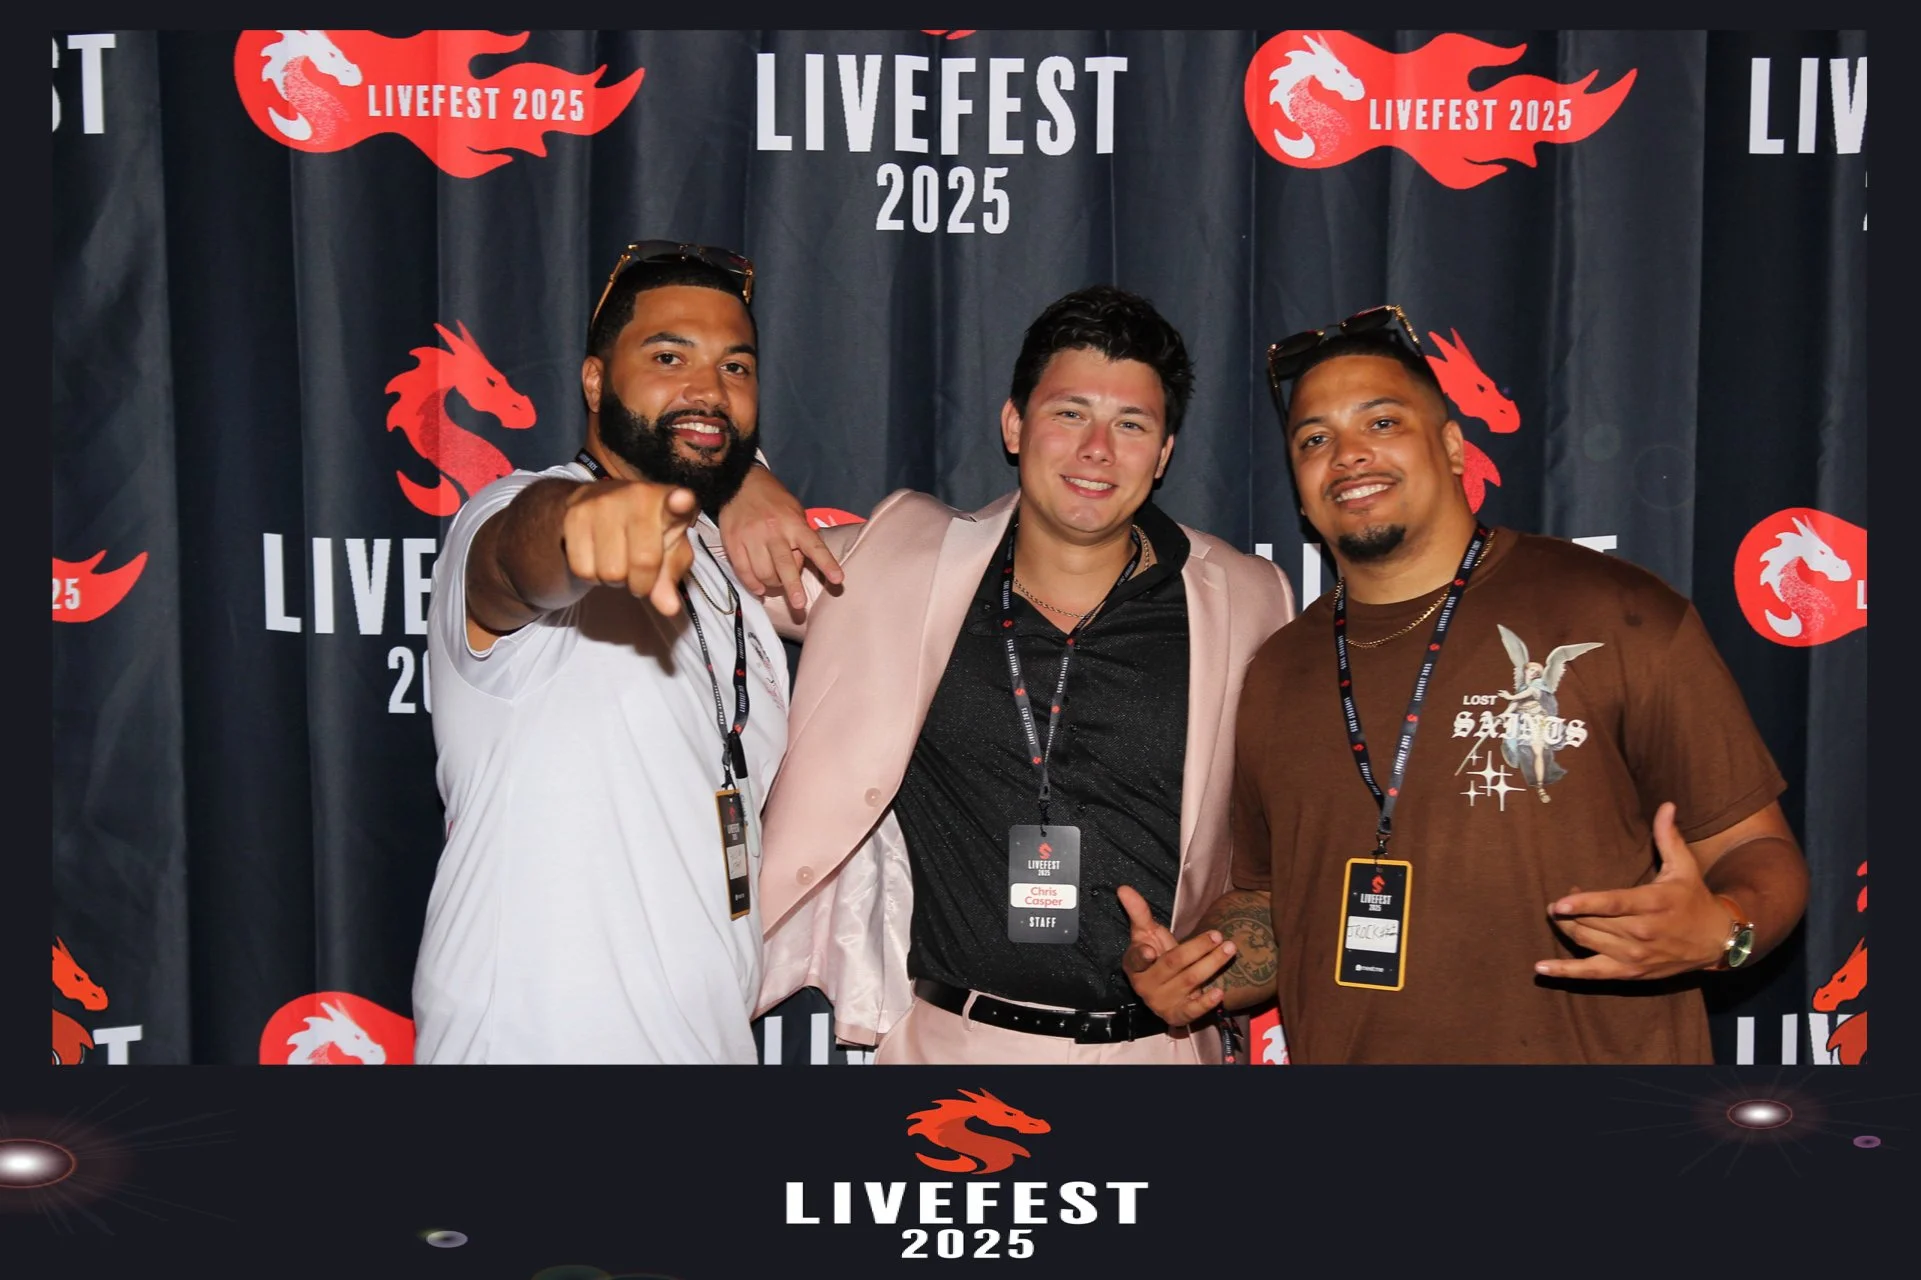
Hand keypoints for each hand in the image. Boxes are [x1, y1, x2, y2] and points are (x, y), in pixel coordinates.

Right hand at [560, 478, 699, 616]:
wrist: (599, 505)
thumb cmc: (647, 532)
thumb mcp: (669, 550)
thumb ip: (671, 578)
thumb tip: (669, 608)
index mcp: (668, 502)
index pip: (677, 503)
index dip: (680, 503)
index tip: (682, 501)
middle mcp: (637, 495)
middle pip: (643, 562)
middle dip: (642, 581)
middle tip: (639, 571)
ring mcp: (602, 502)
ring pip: (610, 572)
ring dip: (615, 578)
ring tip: (617, 559)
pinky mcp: (574, 515)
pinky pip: (584, 570)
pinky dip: (591, 574)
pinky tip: (598, 556)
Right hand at [717, 462, 844, 612]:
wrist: (738, 483)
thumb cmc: (772, 500)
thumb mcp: (794, 511)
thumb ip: (801, 536)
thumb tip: (803, 564)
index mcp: (794, 523)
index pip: (814, 546)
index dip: (827, 563)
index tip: (838, 579)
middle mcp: (774, 531)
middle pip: (785, 566)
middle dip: (793, 588)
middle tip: (799, 604)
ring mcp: (752, 538)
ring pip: (764, 573)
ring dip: (771, 585)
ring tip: (775, 585)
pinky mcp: (733, 543)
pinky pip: (744, 572)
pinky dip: (752, 585)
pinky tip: (758, 589)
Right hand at [1117, 885, 1235, 1025]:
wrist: (1165, 990)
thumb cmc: (1156, 956)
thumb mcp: (1146, 934)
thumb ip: (1138, 912)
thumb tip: (1123, 887)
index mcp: (1134, 965)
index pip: (1135, 960)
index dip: (1142, 956)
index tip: (1150, 950)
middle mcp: (1145, 986)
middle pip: (1173, 964)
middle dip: (1197, 949)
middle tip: (1218, 935)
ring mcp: (1161, 1003)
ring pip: (1189, 982)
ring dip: (1211, 965)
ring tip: (1229, 949)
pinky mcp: (1177, 1016)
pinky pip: (1192, 1012)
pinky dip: (1206, 1003)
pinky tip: (1220, 992)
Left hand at [1535, 802, 1735, 980]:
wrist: (1716, 941)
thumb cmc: (1694, 899)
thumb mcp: (1684, 867)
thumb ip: (1668, 837)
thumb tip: (1666, 805)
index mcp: (1652, 904)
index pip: (1613, 904)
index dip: (1584, 903)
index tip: (1560, 902)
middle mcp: (1641, 932)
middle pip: (1593, 923)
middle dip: (1569, 911)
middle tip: (1559, 901)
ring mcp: (1634, 955)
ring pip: (1588, 942)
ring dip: (1566, 929)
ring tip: (1559, 915)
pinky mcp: (1629, 972)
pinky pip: (1592, 974)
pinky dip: (1565, 972)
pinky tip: (1541, 967)